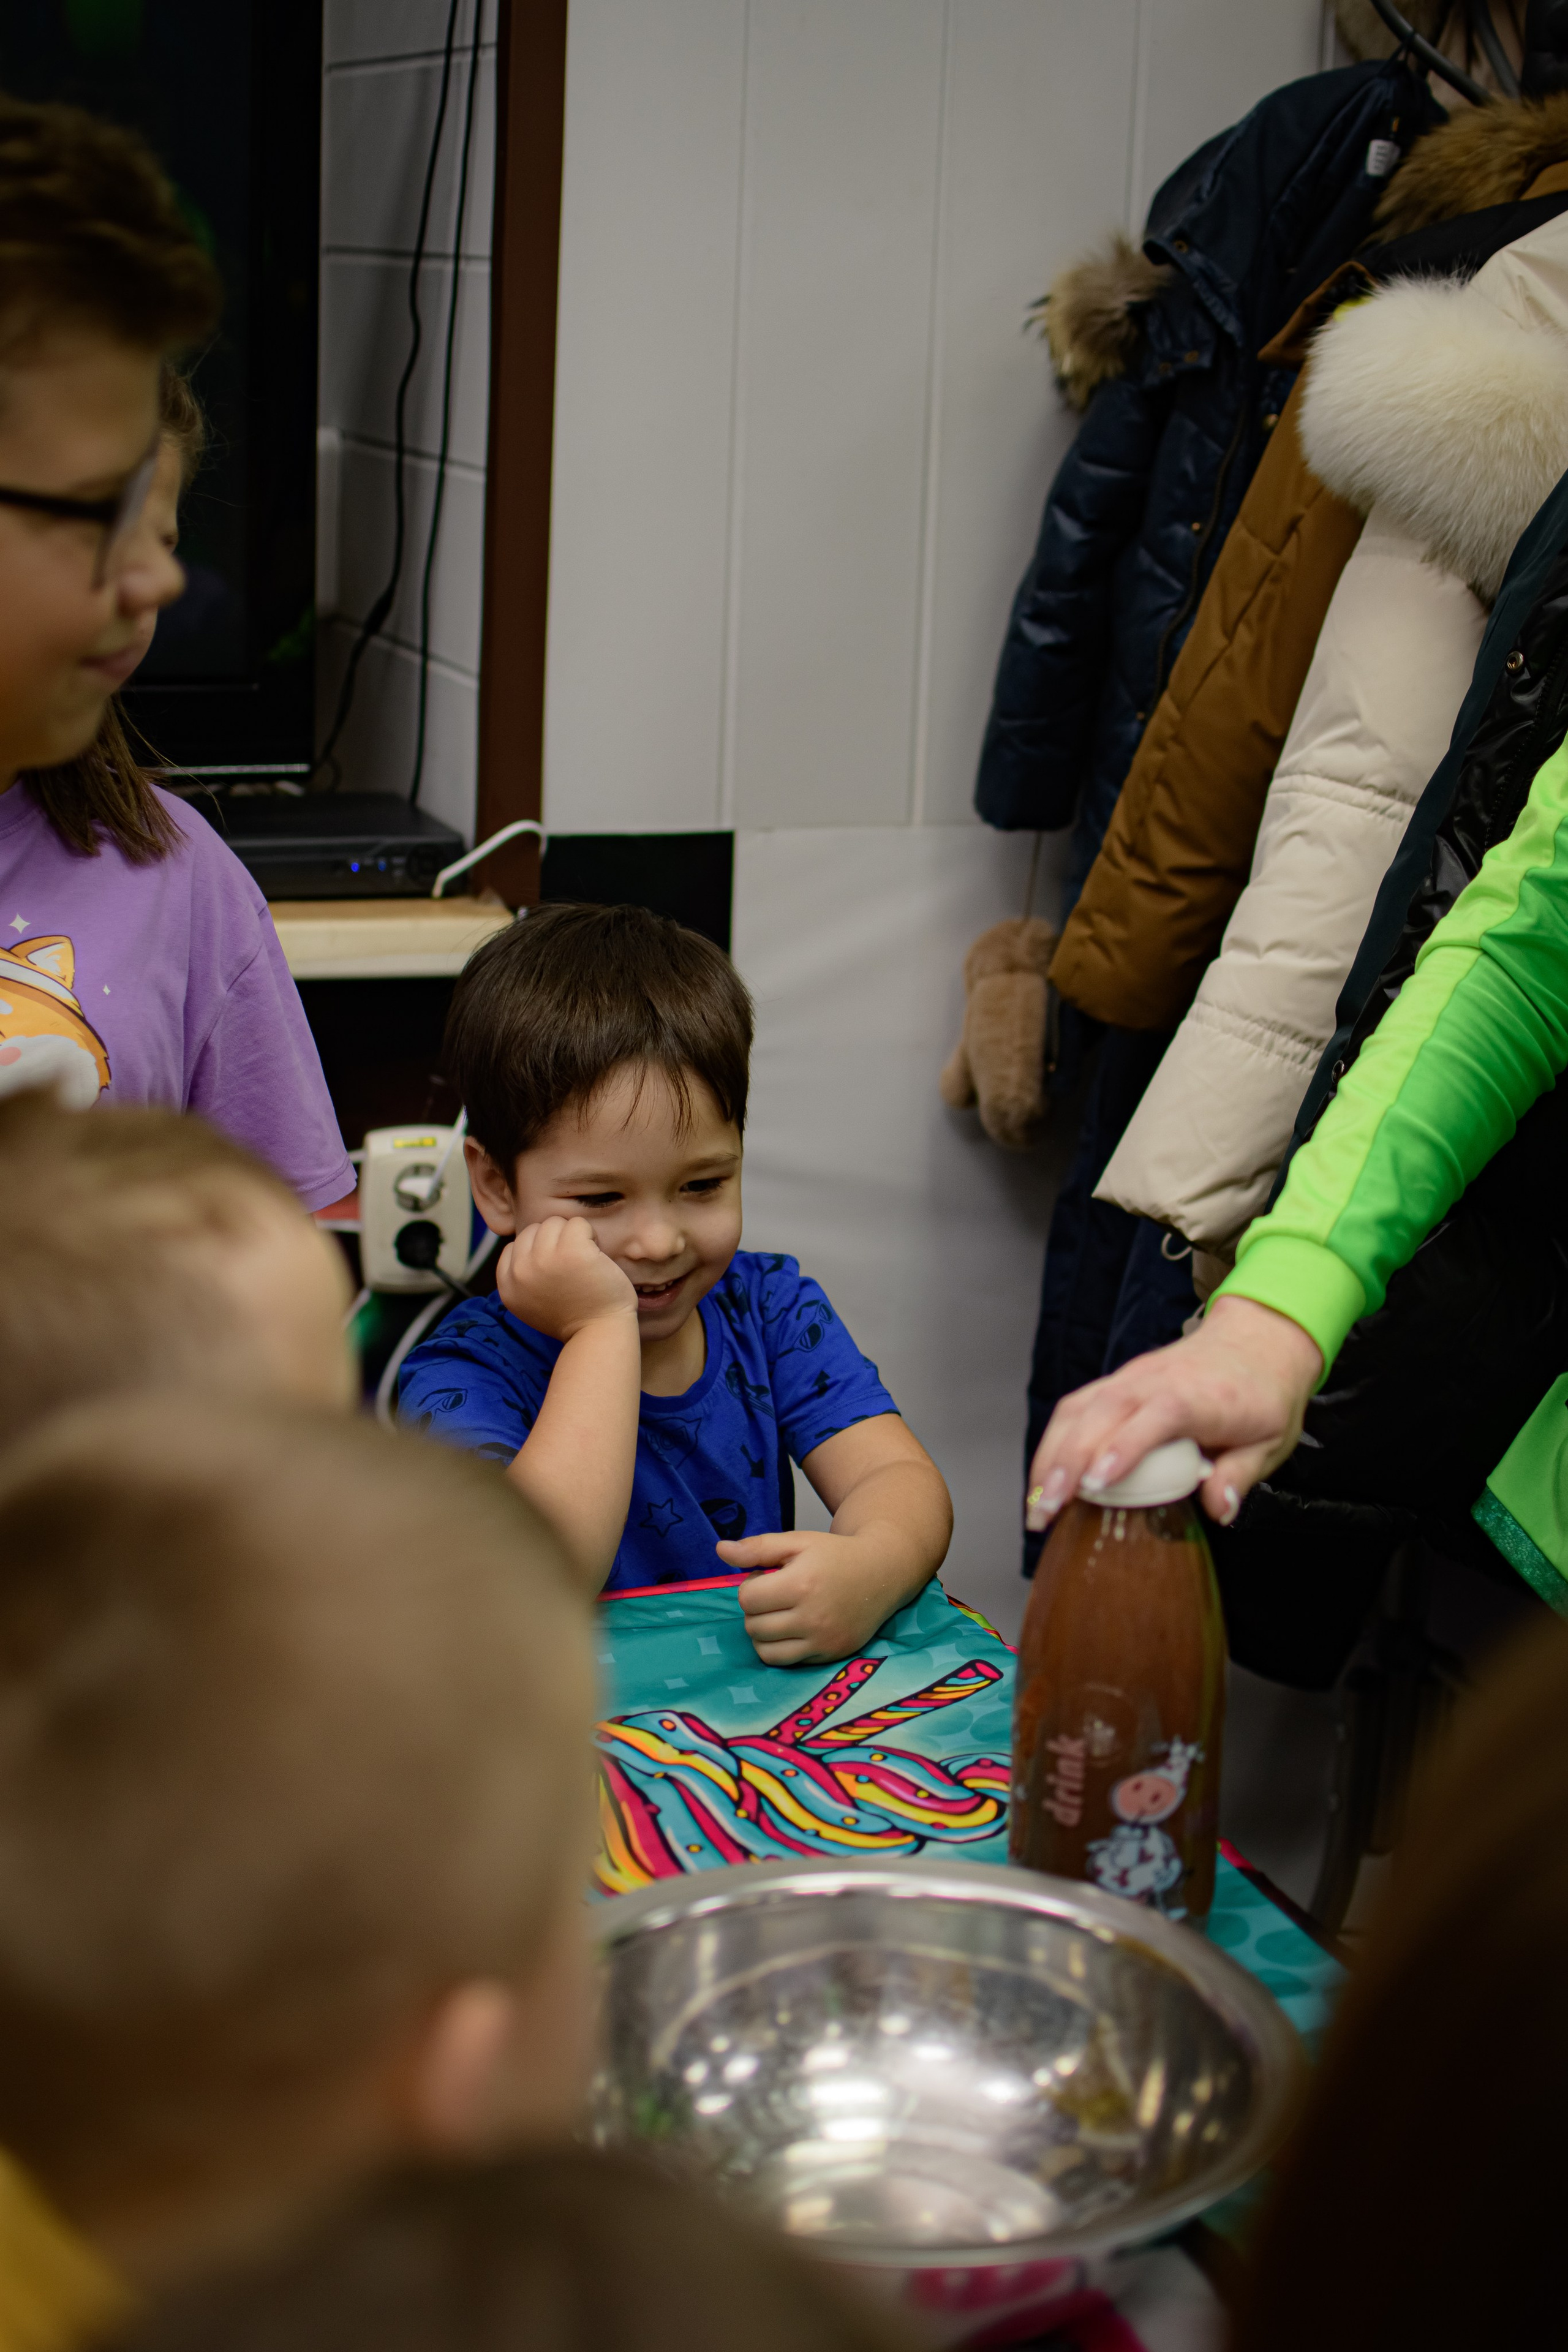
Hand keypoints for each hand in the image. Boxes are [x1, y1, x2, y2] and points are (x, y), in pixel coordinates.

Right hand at [495, 1215, 635, 1340]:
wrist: (600, 1334)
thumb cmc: (574, 1316)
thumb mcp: (532, 1302)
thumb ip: (523, 1276)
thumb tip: (527, 1243)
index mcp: (508, 1285)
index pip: (515, 1245)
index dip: (540, 1253)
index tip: (557, 1274)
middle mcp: (520, 1271)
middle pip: (534, 1230)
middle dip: (556, 1242)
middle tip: (573, 1268)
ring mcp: (544, 1259)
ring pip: (555, 1223)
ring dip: (573, 1237)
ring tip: (584, 1262)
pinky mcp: (572, 1250)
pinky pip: (578, 1224)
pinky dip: (591, 1236)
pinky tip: (596, 1258)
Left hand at [718, 1530, 911, 1664]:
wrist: (882, 1573)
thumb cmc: (835, 1555)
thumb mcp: (797, 1542)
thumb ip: (757, 1548)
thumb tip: (720, 1550)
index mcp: (801, 1584)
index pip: (747, 1598)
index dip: (751, 1586)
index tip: (768, 1577)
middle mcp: (812, 1617)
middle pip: (753, 1626)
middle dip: (757, 1609)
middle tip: (776, 1594)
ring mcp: (823, 1641)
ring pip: (765, 1651)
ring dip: (764, 1632)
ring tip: (781, 1613)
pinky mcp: (831, 1656)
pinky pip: (788, 1662)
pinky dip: (782, 1647)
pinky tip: (794, 1628)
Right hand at [1024, 1294, 1322, 1531]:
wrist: (1256, 1342)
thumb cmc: (1261, 1393)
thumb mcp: (1269, 1441)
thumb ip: (1239, 1475)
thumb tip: (1218, 1510)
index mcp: (1193, 1396)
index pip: (1151, 1418)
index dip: (1121, 1449)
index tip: (1095, 1483)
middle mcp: (1153, 1382)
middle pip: (1098, 1415)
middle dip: (1065, 1464)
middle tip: (1046, 1512)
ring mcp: (1128, 1380)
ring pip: (1076, 1411)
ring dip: (1050, 1456)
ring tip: (1035, 1504)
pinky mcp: (1115, 1384)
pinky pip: (1074, 1409)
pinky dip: (1054, 1443)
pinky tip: (1046, 1478)